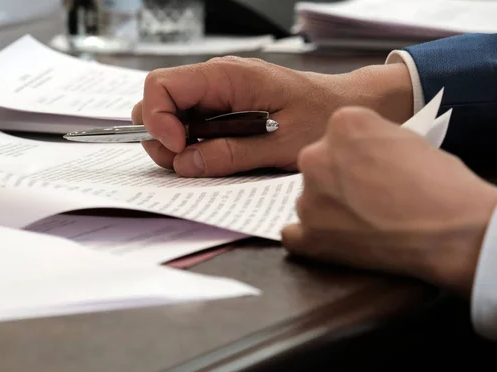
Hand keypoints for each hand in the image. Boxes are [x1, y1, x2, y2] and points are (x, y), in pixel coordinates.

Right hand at [132, 56, 413, 176]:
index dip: (158, 120)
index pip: (161, 85)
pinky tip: (220, 155)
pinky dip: (194, 146)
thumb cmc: (323, 116)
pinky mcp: (222, 110)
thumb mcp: (281, 144)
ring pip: (171, 117)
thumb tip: (186, 163)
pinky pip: (192, 126)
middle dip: (164, 138)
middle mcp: (216, 80)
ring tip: (212, 160)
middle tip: (193, 162)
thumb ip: (231, 154)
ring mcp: (217, 95)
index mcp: (227, 76)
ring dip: (179, 146)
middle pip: (158, 102)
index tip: (179, 149)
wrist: (346, 105)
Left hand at [281, 107, 496, 295]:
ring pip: (307, 199)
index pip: (336, 135)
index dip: (354, 155)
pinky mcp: (309, 235)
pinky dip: (308, 238)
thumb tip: (359, 155)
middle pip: (317, 165)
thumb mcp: (405, 138)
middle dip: (336, 179)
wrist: (450, 228)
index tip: (368, 167)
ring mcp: (308, 198)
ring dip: (326, 209)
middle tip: (364, 196)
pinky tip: (329, 239)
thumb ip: (370, 140)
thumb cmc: (440, 183)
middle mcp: (315, 156)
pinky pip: (292, 234)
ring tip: (361, 222)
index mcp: (342, 124)